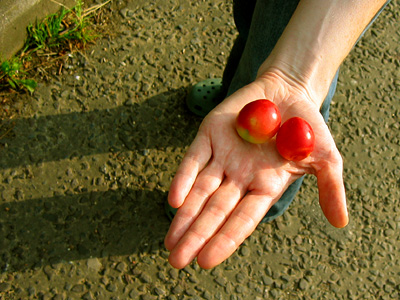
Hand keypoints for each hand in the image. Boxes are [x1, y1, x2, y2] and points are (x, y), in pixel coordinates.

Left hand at [164, 71, 347, 268]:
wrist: (288, 92)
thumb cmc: (307, 126)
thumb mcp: (326, 156)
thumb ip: (331, 187)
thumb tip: (340, 223)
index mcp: (263, 186)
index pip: (242, 219)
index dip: (225, 239)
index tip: (206, 260)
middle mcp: (238, 177)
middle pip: (215, 211)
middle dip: (196, 236)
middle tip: (176, 261)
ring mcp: (222, 157)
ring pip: (200, 190)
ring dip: (185, 216)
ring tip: (170, 241)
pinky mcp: (209, 135)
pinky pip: (193, 159)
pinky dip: (182, 178)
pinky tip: (174, 199)